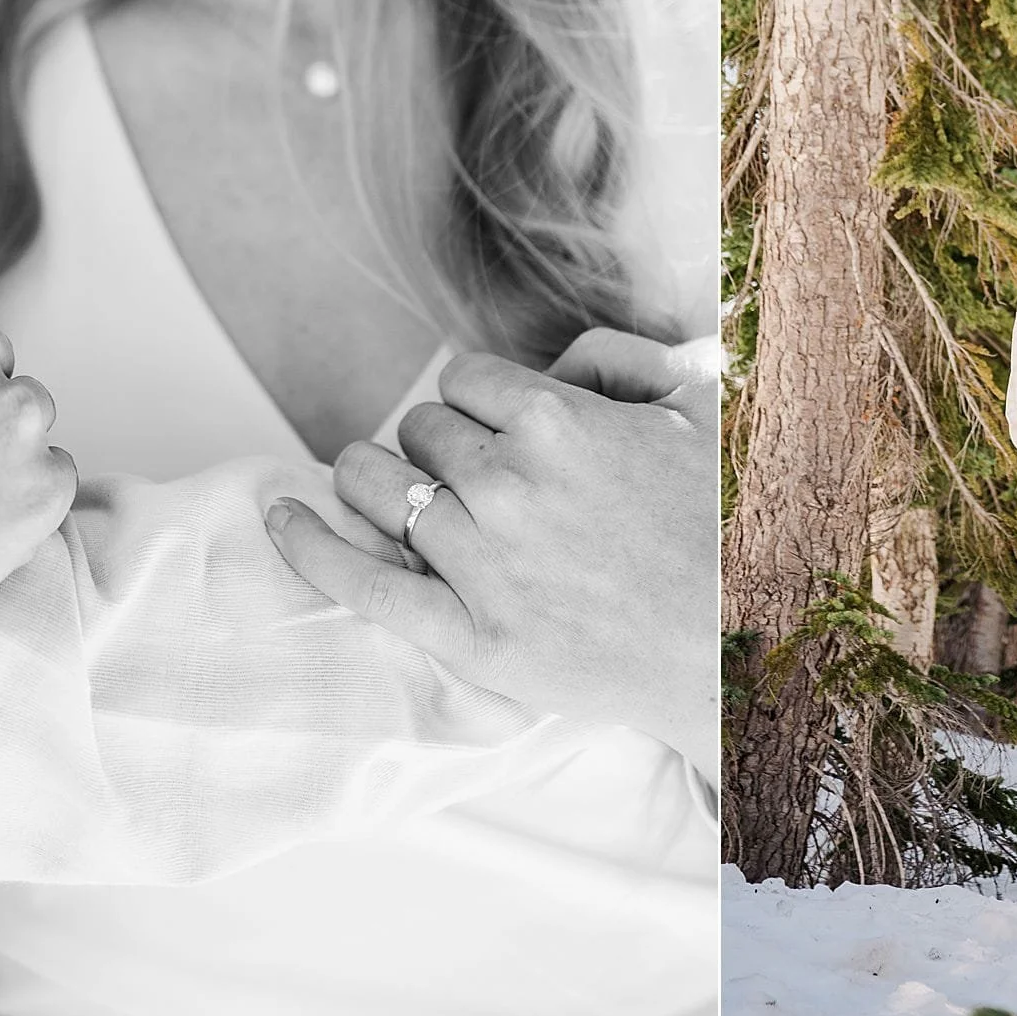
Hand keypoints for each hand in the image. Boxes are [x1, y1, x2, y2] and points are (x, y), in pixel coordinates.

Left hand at [265, 330, 718, 783]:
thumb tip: (559, 359)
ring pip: (379, 487)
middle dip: (437, 446)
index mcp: (556, 420)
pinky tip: (278, 516)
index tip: (496, 429)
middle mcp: (507, 483)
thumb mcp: (697, 414)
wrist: (737, 656)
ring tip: (384, 488)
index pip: (462, 380)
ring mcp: (482, 562)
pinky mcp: (469, 636)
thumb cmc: (723, 534)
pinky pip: (360, 579)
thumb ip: (622, 361)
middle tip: (470, 476)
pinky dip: (308, 544)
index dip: (477, 403)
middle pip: (419, 432)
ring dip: (374, 480)